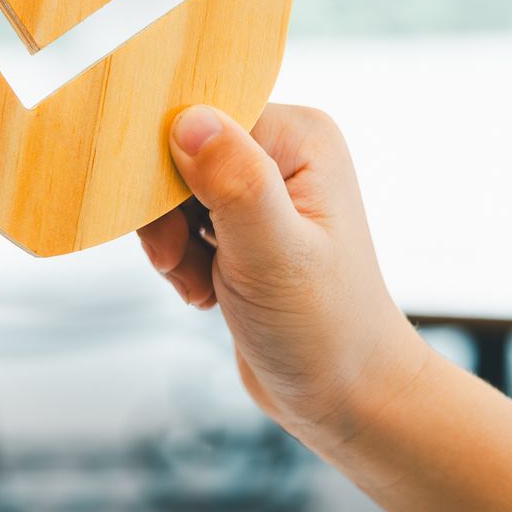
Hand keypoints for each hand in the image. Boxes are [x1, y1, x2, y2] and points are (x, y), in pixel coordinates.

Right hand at [137, 104, 427, 445]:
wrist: (345, 396)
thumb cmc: (325, 331)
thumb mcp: (273, 254)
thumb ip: (234, 182)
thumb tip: (188, 119)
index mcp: (299, 136)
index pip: (202, 115)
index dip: (169, 166)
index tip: (171, 227)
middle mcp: (283, 150)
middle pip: (179, 151)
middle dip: (166, 214)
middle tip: (183, 263)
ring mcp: (262, 188)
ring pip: (172, 190)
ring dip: (171, 243)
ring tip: (203, 284)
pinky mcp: (242, 225)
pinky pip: (180, 221)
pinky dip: (180, 260)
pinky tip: (206, 290)